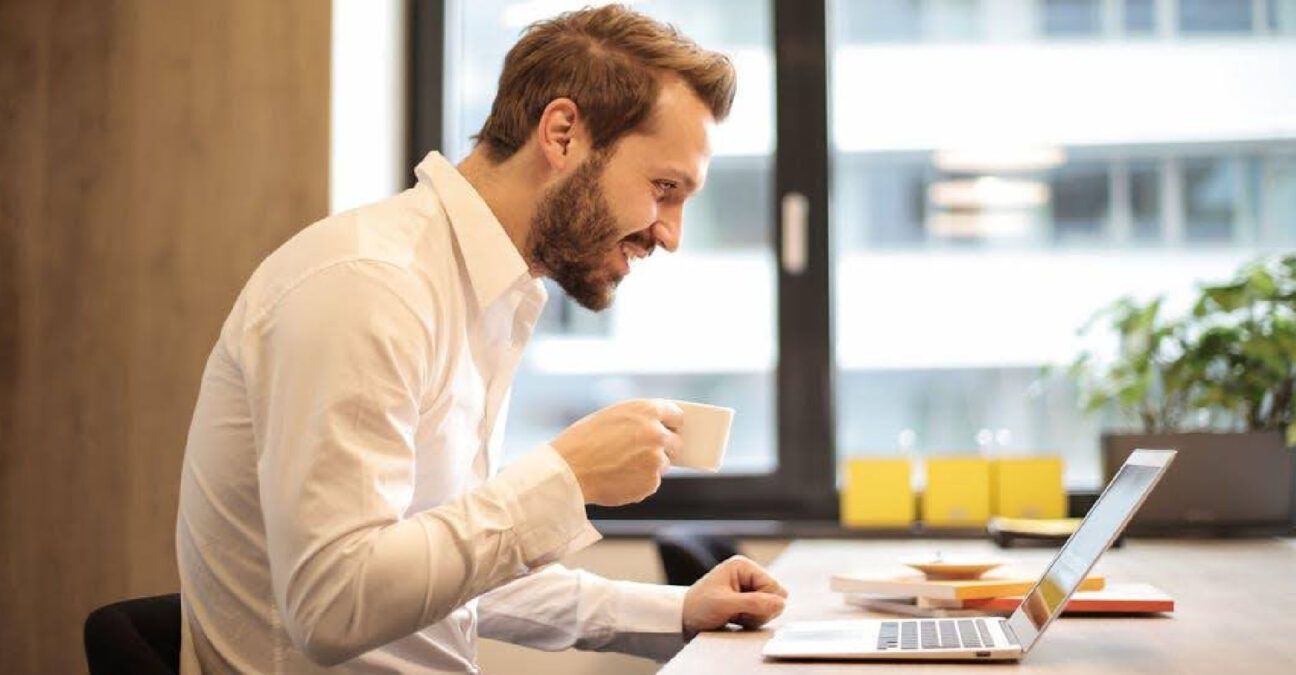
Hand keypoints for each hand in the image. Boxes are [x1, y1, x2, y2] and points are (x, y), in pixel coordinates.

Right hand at [550, 399, 682, 505]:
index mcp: (646, 410)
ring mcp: (656, 459)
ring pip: (663, 464)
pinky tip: (618, 478)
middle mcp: (656, 433)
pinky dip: (639, 483)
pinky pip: (651, 483)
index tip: (670, 429)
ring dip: (649, 467)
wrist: (569, 471)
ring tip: (620, 466)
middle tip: (643, 453)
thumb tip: (659, 429)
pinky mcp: (651, 483)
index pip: (676, 415)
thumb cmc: (582, 442)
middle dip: (664, 448)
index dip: (671, 423)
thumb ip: (639, 420)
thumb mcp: (612, 417)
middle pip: (676, 442)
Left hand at [682, 556, 787, 635]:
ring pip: (770, 606)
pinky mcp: (746, 600)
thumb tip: (781, 603)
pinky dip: (752, 620)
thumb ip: (754, 603)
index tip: (744, 610)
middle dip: (760, 610)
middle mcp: (747, 574)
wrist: (683, 619)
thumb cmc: (699, 607)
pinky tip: (737, 620)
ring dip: (755, 617)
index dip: (764, 603)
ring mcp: (748, 587)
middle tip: (739, 615)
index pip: (773, 586)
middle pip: (775, 596)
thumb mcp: (725, 604)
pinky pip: (763, 613)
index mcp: (743, 566)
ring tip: (735, 617)